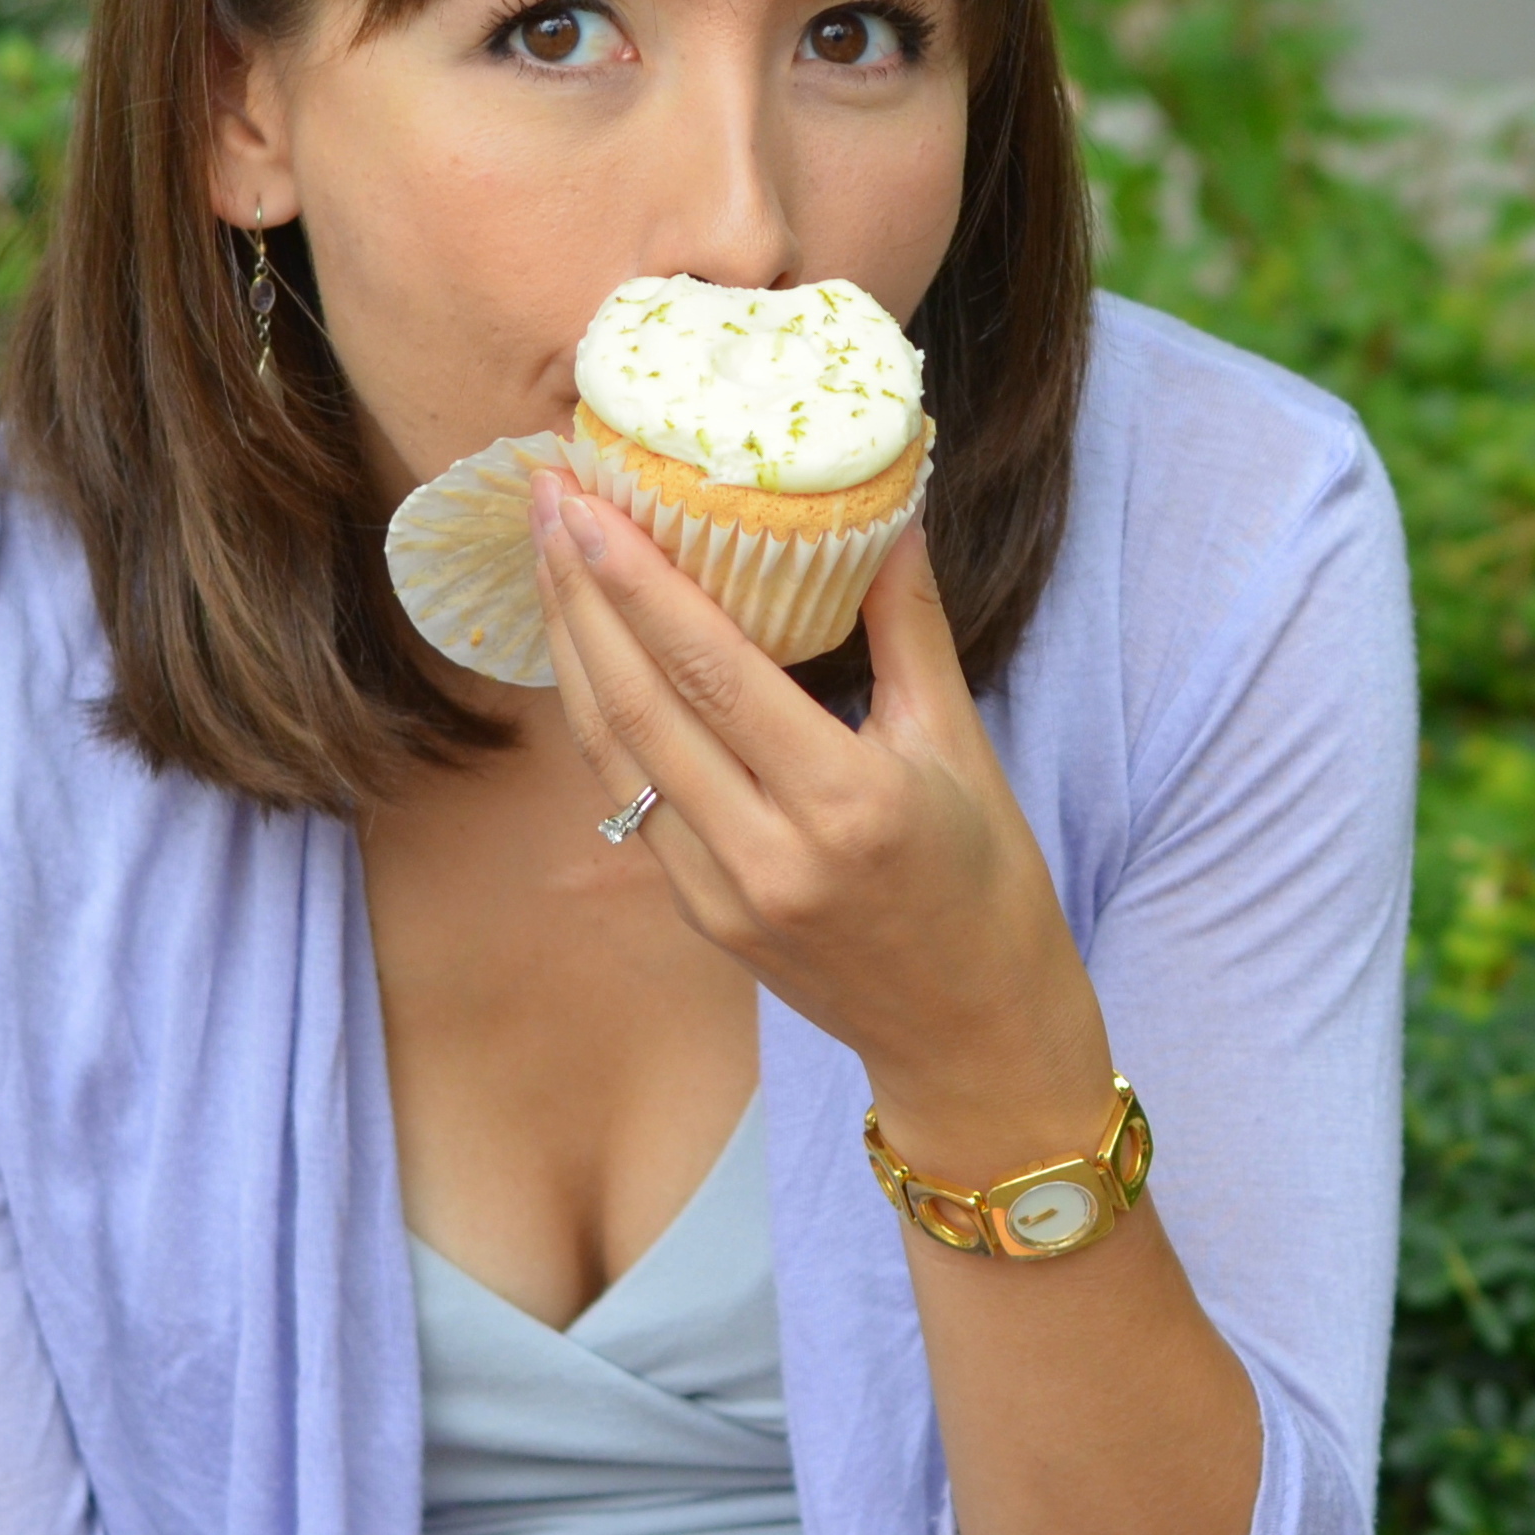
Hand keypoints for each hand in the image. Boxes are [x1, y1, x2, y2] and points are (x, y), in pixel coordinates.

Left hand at [527, 470, 1110, 1171]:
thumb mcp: (962, 748)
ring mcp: (720, 893)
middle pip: (637, 704)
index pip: (712, 672)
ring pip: (615, 753)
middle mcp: (766, 852)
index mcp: (845, 803)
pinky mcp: (700, 916)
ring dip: (572, 648)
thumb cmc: (990, 887)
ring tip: (549, 557)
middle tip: (544, 496)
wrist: (974, 1037)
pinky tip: (591, 652)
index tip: (589, 500)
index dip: (640, 580)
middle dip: (579, 593)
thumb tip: (888, 513)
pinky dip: (603, 717)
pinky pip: (633, 798)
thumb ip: (912, 629)